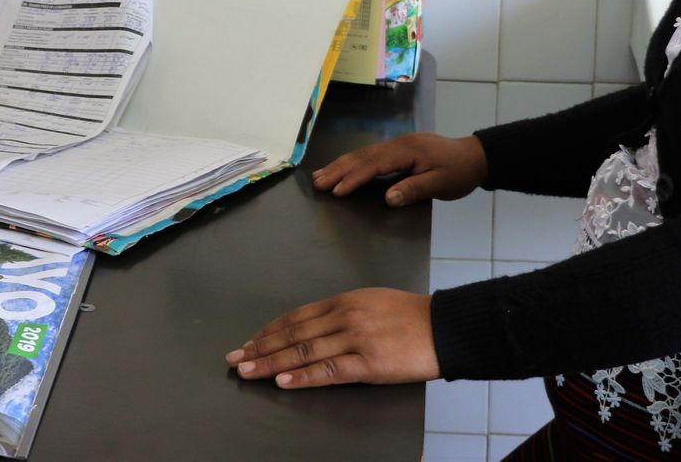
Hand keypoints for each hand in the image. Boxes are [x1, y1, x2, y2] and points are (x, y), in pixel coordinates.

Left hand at [225, 288, 438, 388]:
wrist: (444, 327)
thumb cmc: (411, 316)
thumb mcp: (372, 302)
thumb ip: (343, 313)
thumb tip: (315, 328)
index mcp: (344, 300)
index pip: (296, 317)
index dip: (269, 330)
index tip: (249, 342)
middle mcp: (344, 316)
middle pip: (293, 333)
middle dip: (261, 347)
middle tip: (235, 358)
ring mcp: (355, 339)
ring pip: (304, 351)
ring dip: (271, 362)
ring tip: (248, 370)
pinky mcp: (368, 363)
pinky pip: (329, 371)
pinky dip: (304, 376)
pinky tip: (283, 381)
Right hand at [312, 132, 487, 207]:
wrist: (475, 156)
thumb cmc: (459, 172)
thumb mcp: (441, 184)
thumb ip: (414, 190)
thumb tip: (388, 198)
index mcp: (407, 150)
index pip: (374, 165)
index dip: (354, 178)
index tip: (336, 190)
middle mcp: (398, 144)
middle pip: (363, 156)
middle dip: (338, 169)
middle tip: (317, 182)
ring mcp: (398, 145)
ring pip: (364, 154)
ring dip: (341, 164)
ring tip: (320, 175)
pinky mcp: (399, 149)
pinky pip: (370, 155)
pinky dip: (354, 162)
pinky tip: (344, 168)